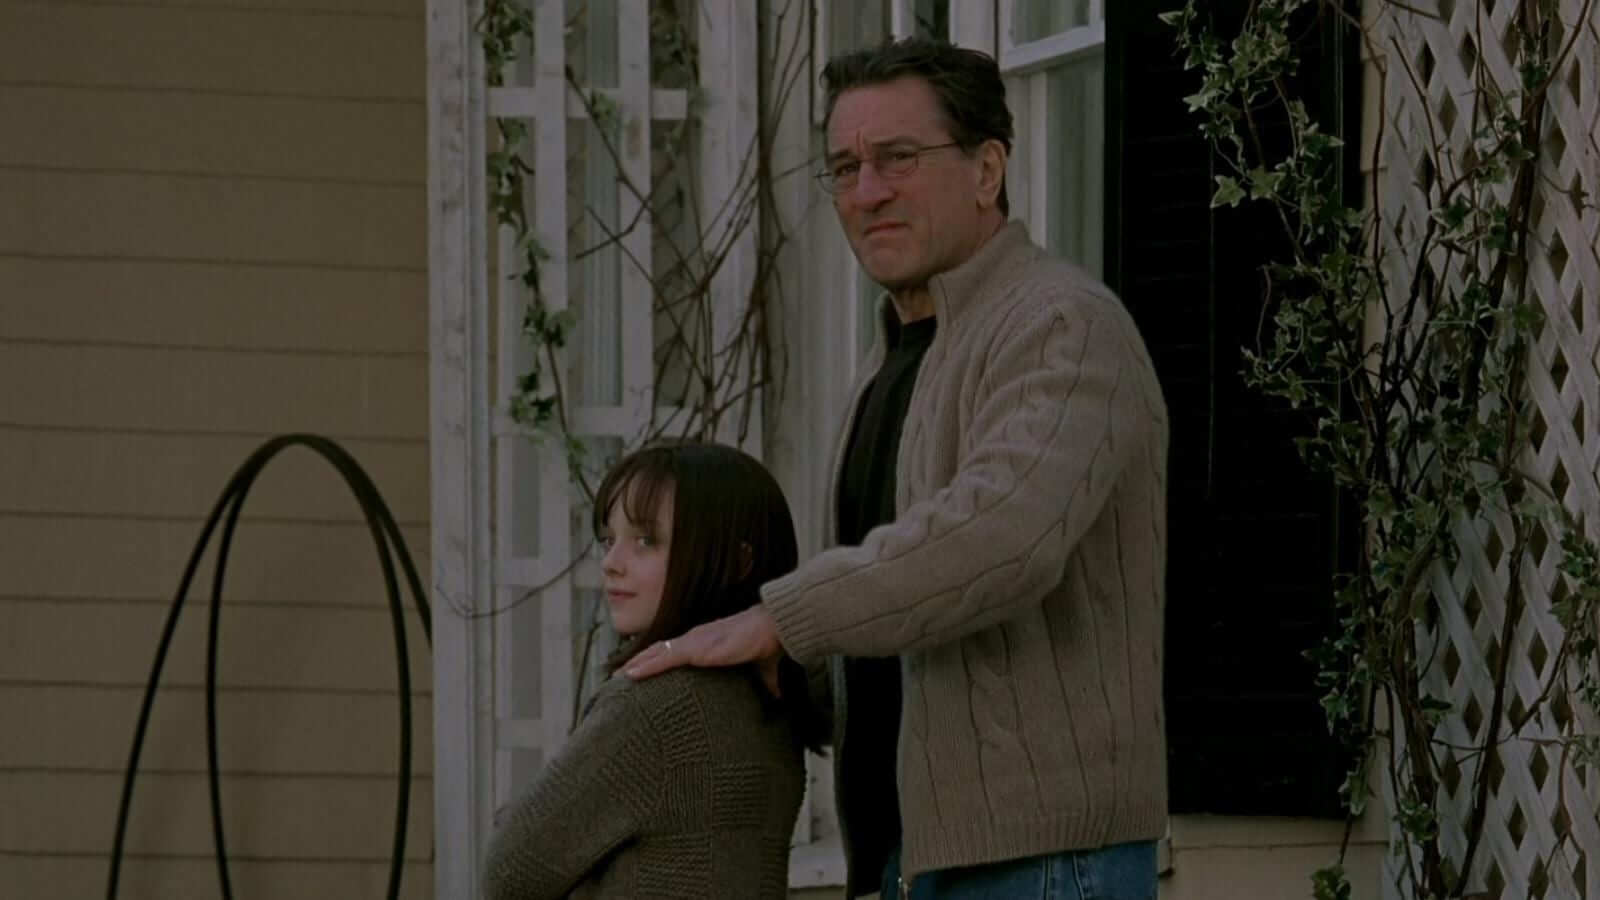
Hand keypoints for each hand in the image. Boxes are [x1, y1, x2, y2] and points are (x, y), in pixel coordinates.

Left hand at [623, 605, 782, 679]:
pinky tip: (629, 675)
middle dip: (639, 662)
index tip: (642, 672)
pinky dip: (645, 667)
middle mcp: (695, 639)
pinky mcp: (695, 649)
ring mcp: (693, 642)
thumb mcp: (760, 668)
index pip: (676, 651)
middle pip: (659, 650)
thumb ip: (763, 682)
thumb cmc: (767, 643)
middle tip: (619, 677)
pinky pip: (664, 659)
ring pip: (655, 654)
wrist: (773, 628)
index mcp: (706, 643)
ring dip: (635, 665)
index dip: (657, 660)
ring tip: (617, 678)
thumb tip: (776, 697)